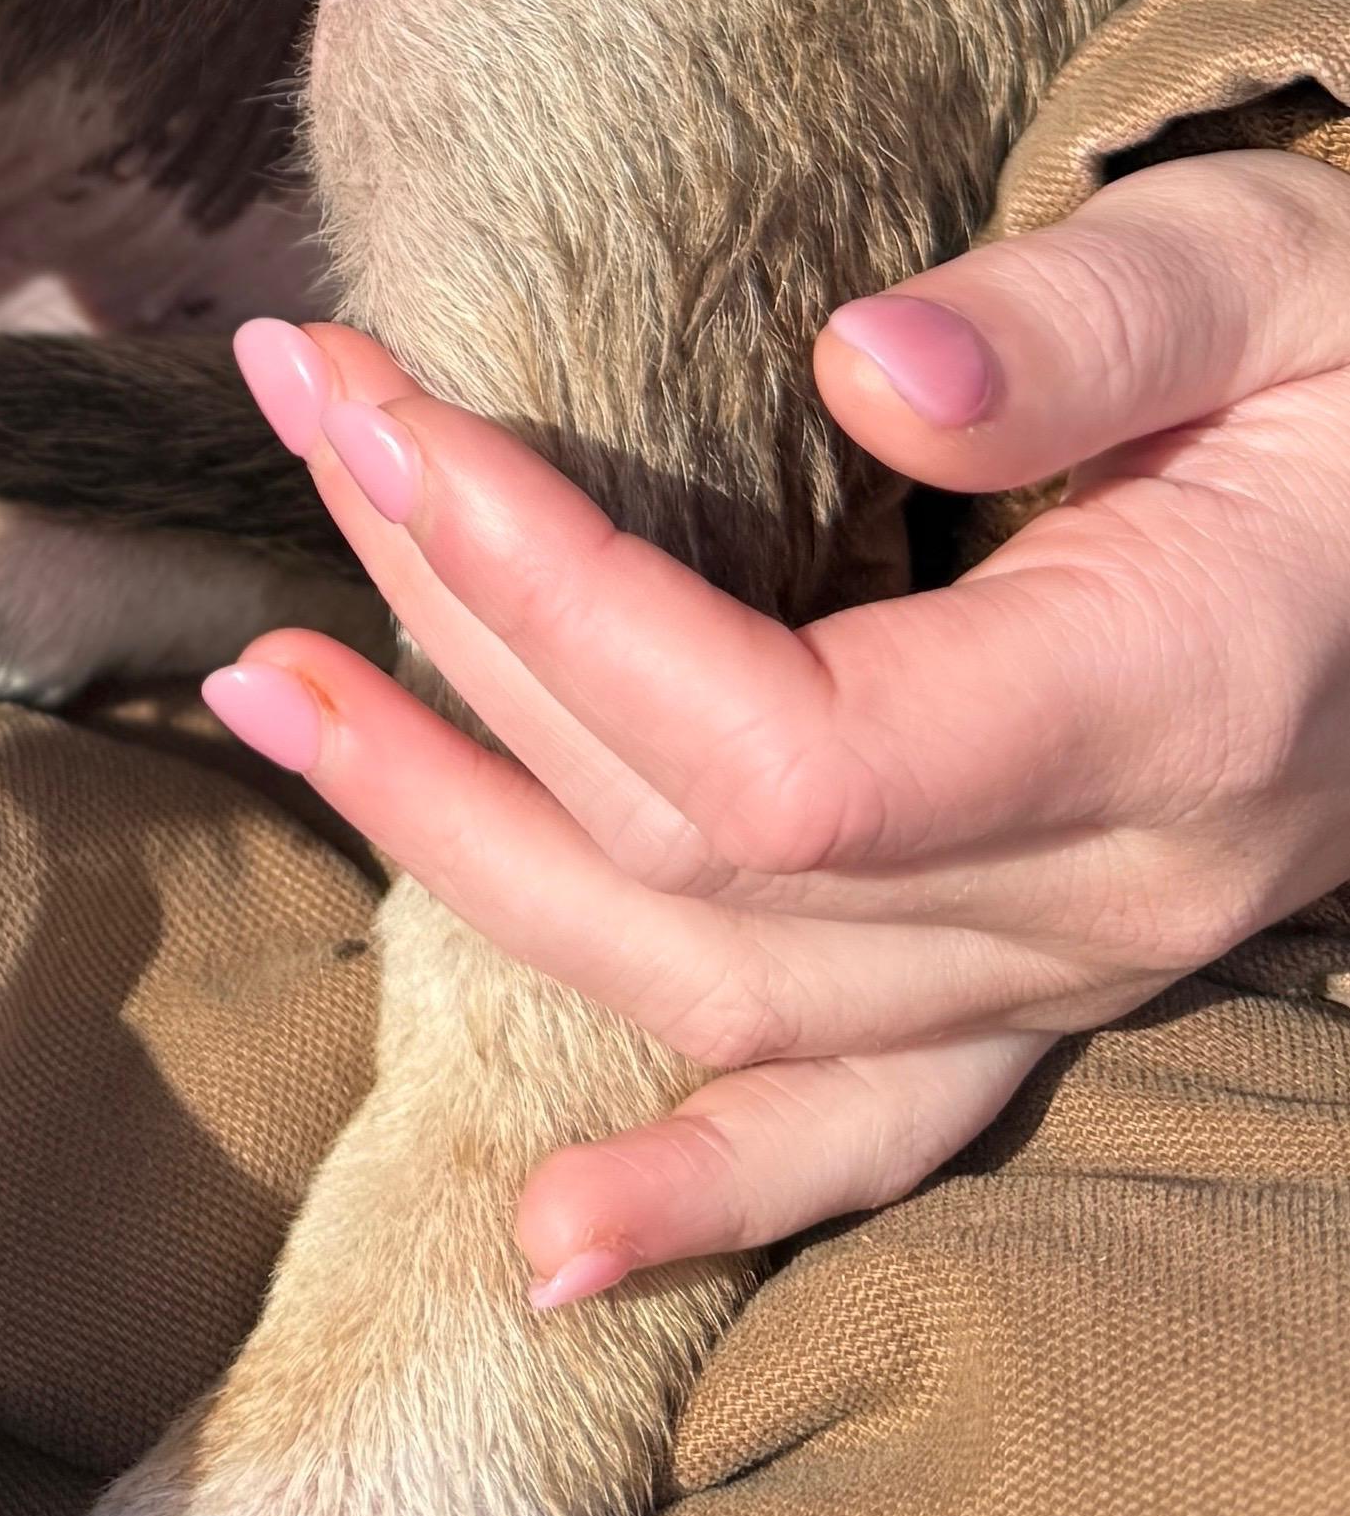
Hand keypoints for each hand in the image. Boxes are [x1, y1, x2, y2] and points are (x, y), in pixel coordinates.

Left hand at [200, 154, 1349, 1298]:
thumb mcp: (1286, 270)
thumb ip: (1092, 321)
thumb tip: (868, 369)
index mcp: (1169, 707)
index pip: (784, 747)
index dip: (554, 607)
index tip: (391, 417)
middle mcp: (1113, 887)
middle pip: (698, 847)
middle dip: (455, 636)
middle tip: (306, 413)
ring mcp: (1079, 969)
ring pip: (716, 992)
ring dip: (465, 855)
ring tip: (268, 690)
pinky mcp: (1047, 987)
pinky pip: (863, 1134)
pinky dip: (702, 1195)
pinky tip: (536, 1245)